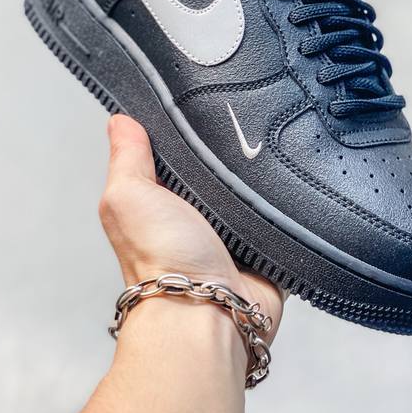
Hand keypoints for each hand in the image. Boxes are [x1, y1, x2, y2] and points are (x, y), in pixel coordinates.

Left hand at [99, 114, 283, 341]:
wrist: (208, 314)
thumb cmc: (162, 261)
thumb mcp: (130, 196)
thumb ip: (126, 158)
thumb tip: (119, 120)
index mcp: (163, 200)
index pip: (178, 152)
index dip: (188, 128)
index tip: (204, 99)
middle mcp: (198, 215)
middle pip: (221, 168)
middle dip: (234, 150)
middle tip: (248, 122)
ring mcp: (234, 232)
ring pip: (254, 189)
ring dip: (262, 177)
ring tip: (273, 149)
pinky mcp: (267, 247)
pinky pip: (283, 217)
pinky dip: (288, 205)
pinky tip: (292, 184)